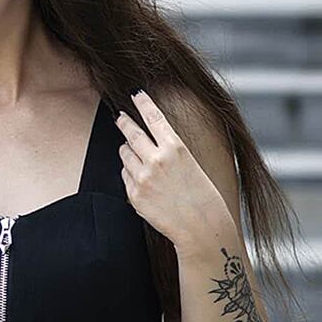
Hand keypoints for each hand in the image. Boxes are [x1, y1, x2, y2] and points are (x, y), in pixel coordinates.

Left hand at [113, 89, 231, 248]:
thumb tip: (142, 140)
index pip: (154, 117)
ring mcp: (142, 177)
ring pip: (124, 154)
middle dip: (124, 122)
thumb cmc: (201, 196)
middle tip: (120, 117)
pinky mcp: (133, 194)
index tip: (136, 94)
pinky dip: (130, 175)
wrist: (201, 227)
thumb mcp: (190, 164)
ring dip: (128, 152)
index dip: (143, 103)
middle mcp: (156, 159)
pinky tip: (144, 184)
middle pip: (131, 132)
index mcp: (175, 148)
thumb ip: (167, 150)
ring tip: (140, 160)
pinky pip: (125, 176)